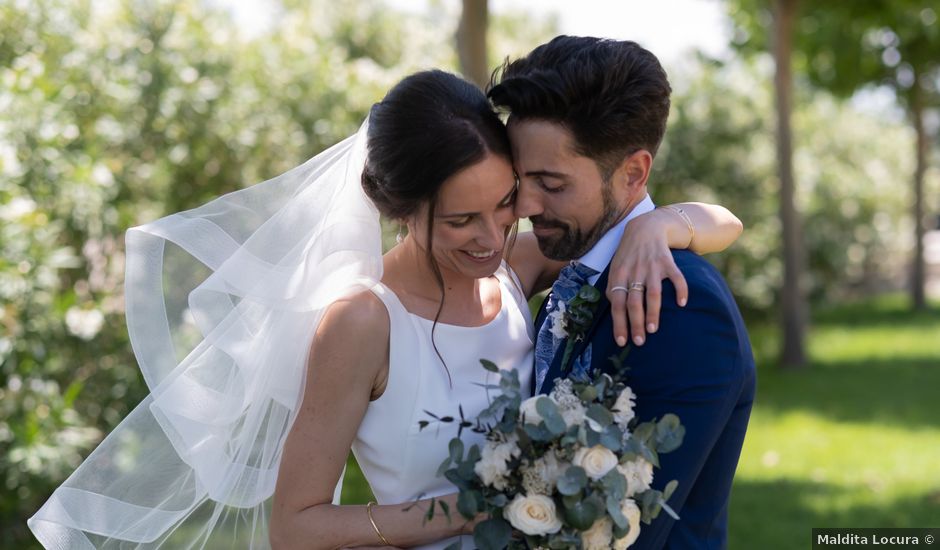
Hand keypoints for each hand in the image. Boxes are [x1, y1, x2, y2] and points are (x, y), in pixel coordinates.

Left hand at [607, 209, 688, 346]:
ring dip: (653, 312)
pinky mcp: (668, 261)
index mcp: (619, 276)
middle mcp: (634, 272)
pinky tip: (682, 303)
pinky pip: (676, 277)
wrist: (645, 227)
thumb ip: (613, 288)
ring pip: (652, 293)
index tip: (622, 341)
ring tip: (653, 329)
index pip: (616, 303)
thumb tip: (613, 311)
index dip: (618, 323)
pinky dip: (681, 289)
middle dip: (635, 323)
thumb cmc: (628, 254)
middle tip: (639, 341)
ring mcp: (651, 267)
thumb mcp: (616, 268)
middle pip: (633, 301)